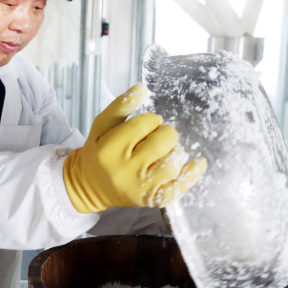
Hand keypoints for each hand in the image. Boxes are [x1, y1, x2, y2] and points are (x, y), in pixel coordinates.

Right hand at [63, 84, 206, 213]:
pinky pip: (178, 187)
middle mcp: (124, 170)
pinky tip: (197, 163)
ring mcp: (139, 187)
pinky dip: (191, 174)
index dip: (151, 120)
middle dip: (165, 133)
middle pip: (163, 140)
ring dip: (174, 151)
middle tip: (157, 137)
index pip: (144, 124)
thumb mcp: (101, 126)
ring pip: (173, 162)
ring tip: (165, 151)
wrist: (89, 186)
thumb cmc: (98, 152)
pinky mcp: (151, 199)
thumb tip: (142, 88)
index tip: (147, 124)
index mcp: (109, 149)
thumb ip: (120, 106)